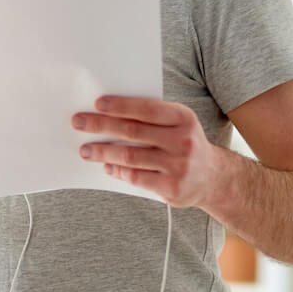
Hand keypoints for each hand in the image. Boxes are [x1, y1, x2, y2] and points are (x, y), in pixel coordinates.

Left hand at [72, 96, 221, 207]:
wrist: (214, 178)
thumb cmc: (184, 145)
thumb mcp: (178, 124)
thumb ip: (151, 118)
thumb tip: (108, 114)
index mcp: (184, 118)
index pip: (147, 108)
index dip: (120, 106)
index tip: (97, 104)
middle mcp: (183, 141)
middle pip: (133, 131)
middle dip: (101, 125)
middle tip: (79, 122)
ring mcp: (178, 166)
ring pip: (130, 156)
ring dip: (103, 151)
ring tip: (85, 149)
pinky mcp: (171, 188)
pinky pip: (135, 177)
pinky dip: (117, 170)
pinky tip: (106, 166)